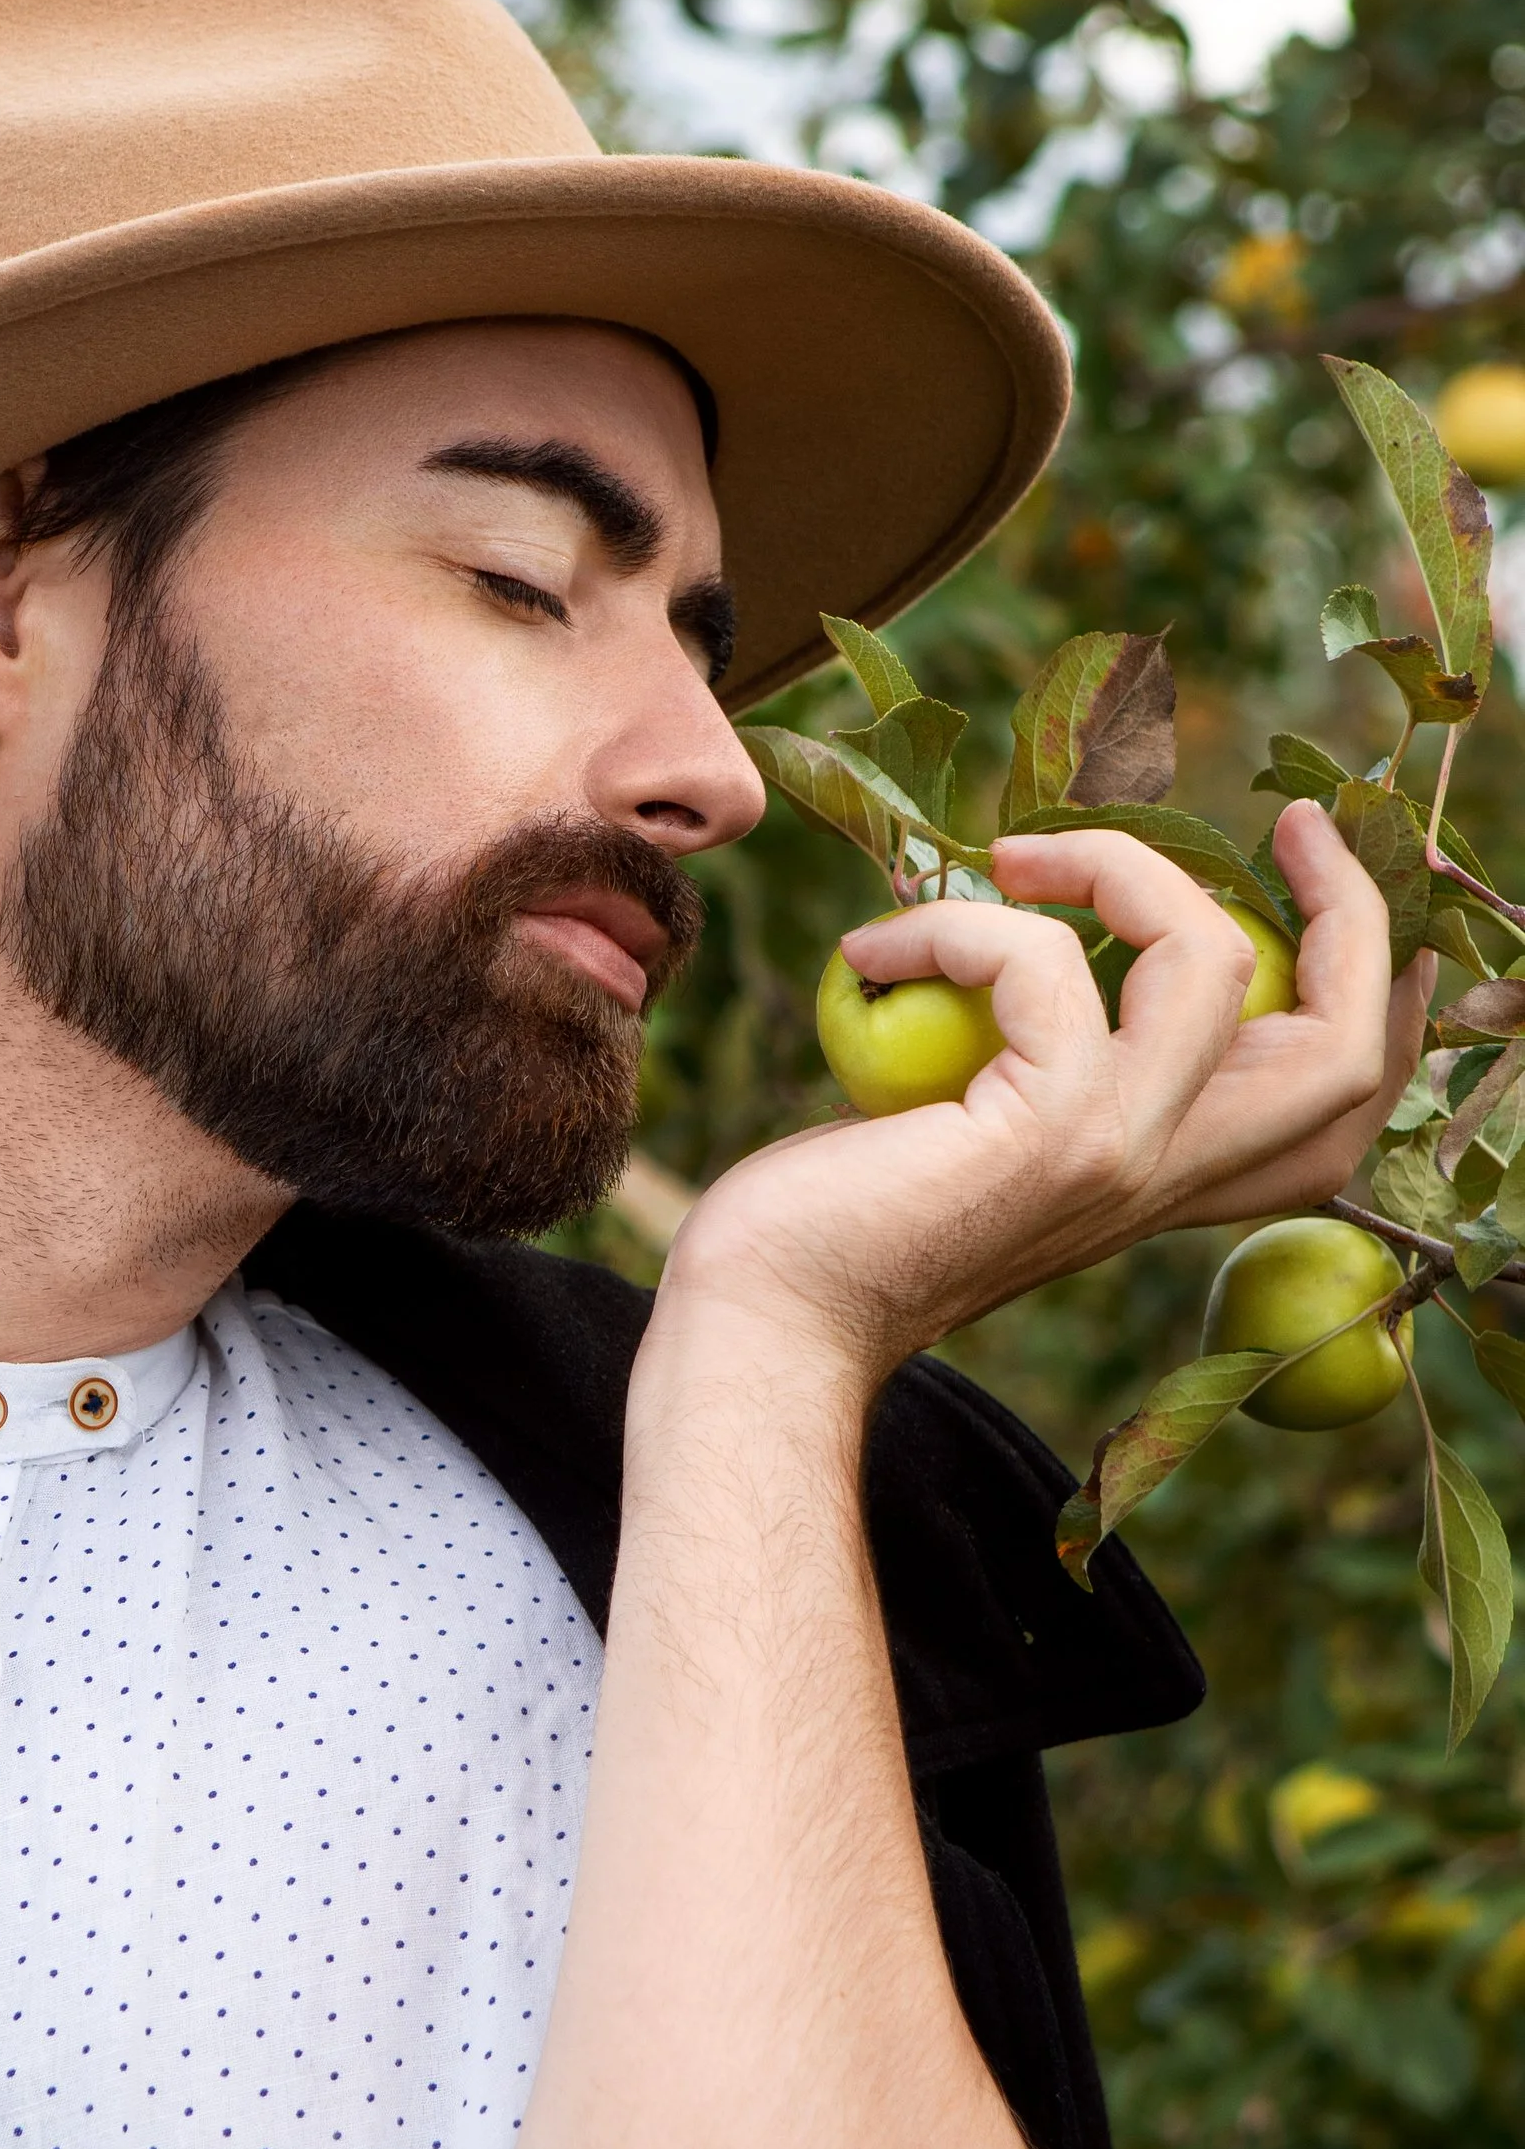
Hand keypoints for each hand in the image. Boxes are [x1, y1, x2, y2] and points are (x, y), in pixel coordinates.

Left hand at [655, 797, 1429, 1389]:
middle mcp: (1166, 1173)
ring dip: (1120, 864)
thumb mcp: (980, 1129)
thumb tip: (1044, 923)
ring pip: (1215, 962)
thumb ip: (1048, 1063)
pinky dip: (955, 925)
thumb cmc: (837, 1230)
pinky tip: (874, 954)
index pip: (1334, 1106)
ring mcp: (1120, 1153)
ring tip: (1016, 856)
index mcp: (1163, 1179)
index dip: (1380, 993)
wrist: (768, 1325)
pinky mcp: (1050, 1133)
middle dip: (1351, 911)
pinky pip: (1040, 961)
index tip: (1330, 884)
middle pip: (1345, 1047)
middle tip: (1294, 822)